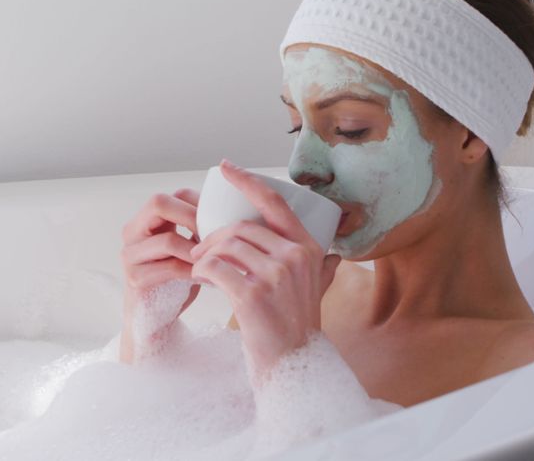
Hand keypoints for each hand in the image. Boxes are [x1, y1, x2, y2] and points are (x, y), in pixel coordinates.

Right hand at [118, 187, 202, 363]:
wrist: (155, 319)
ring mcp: (130, 255)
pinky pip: (170, 268)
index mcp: (146, 221)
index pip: (171, 195)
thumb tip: (229, 211)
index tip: (219, 218)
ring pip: (167, 239)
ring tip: (217, 258)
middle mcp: (133, 232)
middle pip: (158, 203)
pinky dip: (194, 271)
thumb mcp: (187, 248)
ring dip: (197, 250)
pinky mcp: (135, 278)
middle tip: (216, 233)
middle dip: (192, 216)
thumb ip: (197, 230)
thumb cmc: (175, 281)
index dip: (197, 201)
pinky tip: (211, 277)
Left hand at [189, 158, 341, 383]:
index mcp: (310, 249)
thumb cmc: (299, 328)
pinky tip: (200, 279)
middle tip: (200, 251)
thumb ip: (325, 271)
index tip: (226, 167)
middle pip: (241, 227)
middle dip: (213, 237)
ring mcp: (275, 275)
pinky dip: (202, 271)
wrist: (294, 365)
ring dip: (204, 254)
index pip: (275, 204)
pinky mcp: (253, 294)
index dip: (248, 181)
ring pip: (226, 245)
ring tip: (198, 267)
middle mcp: (295, 257)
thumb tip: (335, 256)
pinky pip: (216, 268)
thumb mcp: (318, 293)